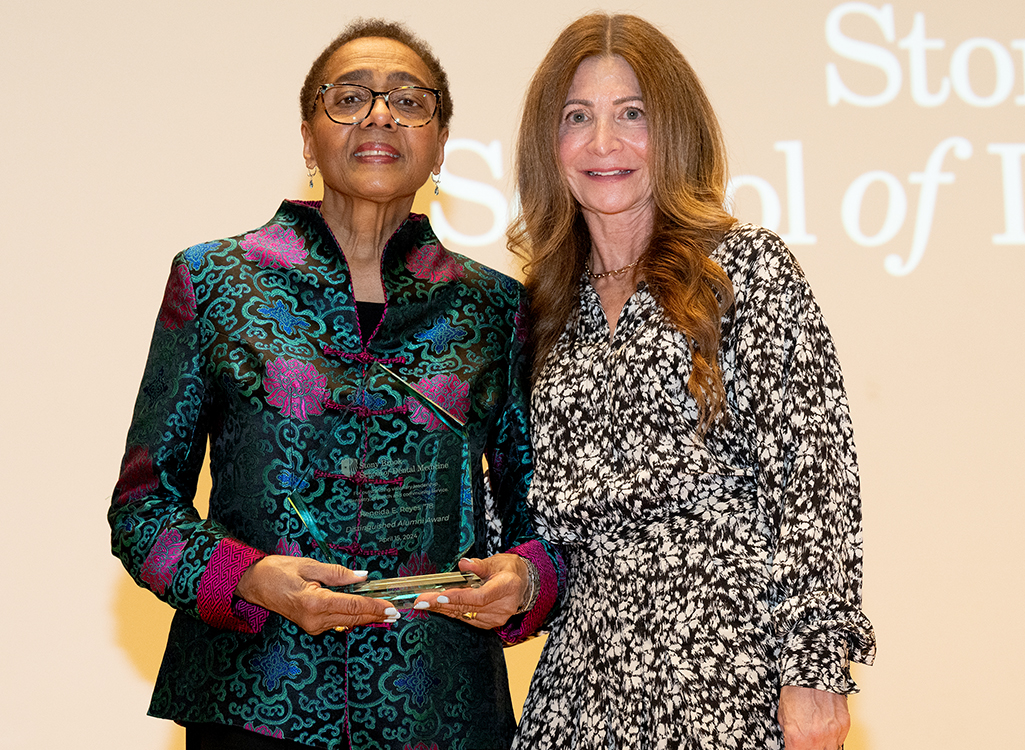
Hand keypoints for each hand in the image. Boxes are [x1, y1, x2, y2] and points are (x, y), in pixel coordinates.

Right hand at [236, 555, 397, 634]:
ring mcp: (313, 626)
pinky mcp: (311, 626)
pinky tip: (365, 612)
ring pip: (347, 622)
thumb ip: (338, 574)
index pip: (354, 606)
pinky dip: (353, 617)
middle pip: (353, 618)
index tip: (391, 607)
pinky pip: (338, 622)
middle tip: (396, 612)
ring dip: (366, 617)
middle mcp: (315, 619)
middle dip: (376, 615)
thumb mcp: (310, 566)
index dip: (375, 606)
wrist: (253, 584)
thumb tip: (362, 577)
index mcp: (315, 603)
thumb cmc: (278, 571)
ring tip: (385, 611)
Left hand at [411, 555, 527, 628]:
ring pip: (465, 615)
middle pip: (468, 607)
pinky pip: (467, 619)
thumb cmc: (507, 570)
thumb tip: (464, 564)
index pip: (479, 597)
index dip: (458, 598)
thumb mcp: (495, 561)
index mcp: (507, 587)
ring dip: (443, 609)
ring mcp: (497, 618)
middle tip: (421, 601)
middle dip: (441, 604)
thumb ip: (479, 565)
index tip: (439, 596)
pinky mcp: (491, 624)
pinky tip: (439, 607)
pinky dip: (453, 612)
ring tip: (425, 603)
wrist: (521, 583)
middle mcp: (503, 606)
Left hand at [778, 685, 849, 749]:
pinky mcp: (844, 725)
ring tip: (815, 737)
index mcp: (798, 738)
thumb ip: (789, 733)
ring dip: (822, 746)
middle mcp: (817, 739)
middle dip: (808, 749)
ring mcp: (833, 733)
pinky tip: (825, 729)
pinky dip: (833, 738)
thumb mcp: (783, 715)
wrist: (811, 671)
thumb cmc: (795, 689)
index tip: (793, 747)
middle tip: (805, 742)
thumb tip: (792, 742)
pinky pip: (840, 740)